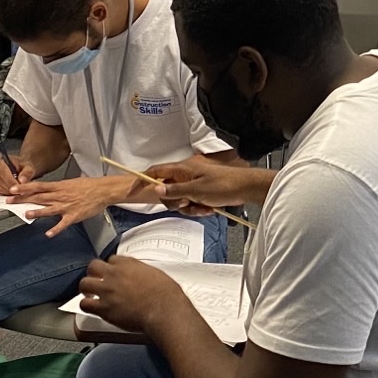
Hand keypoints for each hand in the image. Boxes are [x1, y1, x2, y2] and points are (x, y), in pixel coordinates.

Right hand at [0, 155, 33, 194]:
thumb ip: (27, 173)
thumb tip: (22, 180)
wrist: (20, 168)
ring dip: (6, 191)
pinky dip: (4, 193)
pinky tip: (12, 193)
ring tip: (16, 192)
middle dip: (9, 187)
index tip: (17, 186)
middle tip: (18, 191)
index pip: (2, 171)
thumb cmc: (22, 166)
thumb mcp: (28, 167)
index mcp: (0, 158)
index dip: (9, 180)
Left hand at [10, 173, 142, 235]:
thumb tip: (45, 190)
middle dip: (23, 199)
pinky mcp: (74, 216)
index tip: (12, 189)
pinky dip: (56, 229)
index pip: (38, 186)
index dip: (24, 188)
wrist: (103, 190)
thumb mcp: (70, 183)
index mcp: (59, 186)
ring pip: (48, 209)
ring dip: (37, 212)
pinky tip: (48, 234)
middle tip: (10, 201)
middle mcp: (60, 196)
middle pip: (38, 197)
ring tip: (26, 214)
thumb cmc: (88, 186)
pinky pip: (63, 224)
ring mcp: (66, 206)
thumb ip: (57, 188)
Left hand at [73, 255, 191, 338]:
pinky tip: (91, 307)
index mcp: (128, 264)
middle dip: (94, 273)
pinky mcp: (103, 308)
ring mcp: (107, 291)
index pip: (112, 259)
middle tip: (98, 280)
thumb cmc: (165, 294)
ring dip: (87, 288)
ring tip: (90, 294)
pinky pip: (84, 304)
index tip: (114, 273)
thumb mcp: (155, 273)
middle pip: (94, 266)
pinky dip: (86, 305)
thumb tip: (141, 277)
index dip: (112, 267)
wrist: (163, 309)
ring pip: (85, 284)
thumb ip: (142, 272)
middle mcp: (114, 274)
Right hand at [145, 155, 261, 214]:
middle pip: (167, 191)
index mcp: (182, 169)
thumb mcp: (196, 190)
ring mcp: (193, 184)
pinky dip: (199, 208)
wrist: (246, 188)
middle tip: (189, 203)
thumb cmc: (225, 185)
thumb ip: (175, 190)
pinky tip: (210, 207)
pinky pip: (191, 204)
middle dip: (177, 202)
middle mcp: (185, 175)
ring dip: (190, 208)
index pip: (155, 172)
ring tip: (205, 206)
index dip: (141, 180)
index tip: (132, 191)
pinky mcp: (201, 192)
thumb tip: (157, 188)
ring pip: (180, 201)